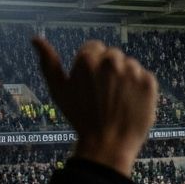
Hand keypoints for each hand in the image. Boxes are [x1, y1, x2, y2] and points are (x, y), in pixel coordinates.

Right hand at [32, 36, 156, 175]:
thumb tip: (35, 39)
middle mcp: (111, 60)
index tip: (94, 87)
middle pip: (113, 56)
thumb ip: (48, 62)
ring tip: (119, 102)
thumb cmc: (80, 119)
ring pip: (130, 66)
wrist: (108, 145)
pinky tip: (132, 104)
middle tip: (106, 97)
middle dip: (110, 71)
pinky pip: (146, 78)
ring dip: (126, 79)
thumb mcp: (59, 90)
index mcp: (88, 57)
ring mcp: (132, 71)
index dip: (93, 68)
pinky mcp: (149, 83)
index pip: (95, 49)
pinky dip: (141, 89)